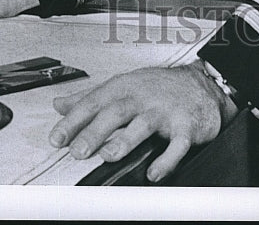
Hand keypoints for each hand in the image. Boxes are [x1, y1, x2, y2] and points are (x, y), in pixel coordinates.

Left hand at [49, 62, 238, 181]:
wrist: (202, 84)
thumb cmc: (157, 87)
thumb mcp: (122, 86)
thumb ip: (90, 97)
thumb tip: (59, 104)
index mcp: (124, 88)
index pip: (94, 102)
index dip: (74, 120)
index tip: (56, 139)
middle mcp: (143, 97)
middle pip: (116, 111)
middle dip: (95, 131)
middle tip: (77, 150)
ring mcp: (165, 111)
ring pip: (144, 124)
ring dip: (126, 140)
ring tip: (109, 155)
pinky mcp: (186, 126)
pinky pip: (177, 144)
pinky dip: (166, 159)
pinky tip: (153, 173)